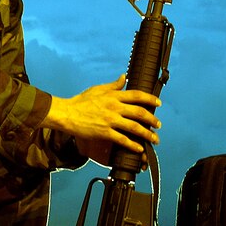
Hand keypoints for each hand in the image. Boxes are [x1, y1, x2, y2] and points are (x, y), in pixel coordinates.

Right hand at [43, 74, 161, 155]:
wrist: (67, 114)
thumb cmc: (81, 101)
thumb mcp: (98, 89)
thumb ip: (114, 85)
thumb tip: (124, 77)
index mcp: (114, 96)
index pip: (137, 95)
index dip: (150, 99)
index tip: (158, 103)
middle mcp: (115, 107)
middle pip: (139, 113)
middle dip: (152, 119)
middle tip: (158, 125)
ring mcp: (110, 120)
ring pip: (134, 127)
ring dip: (147, 134)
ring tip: (154, 138)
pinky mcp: (105, 132)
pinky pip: (122, 139)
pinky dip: (132, 145)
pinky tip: (139, 148)